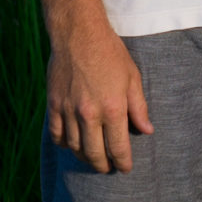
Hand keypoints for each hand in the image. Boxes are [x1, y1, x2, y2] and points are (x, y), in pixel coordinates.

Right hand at [46, 21, 152, 172]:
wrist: (78, 33)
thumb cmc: (110, 53)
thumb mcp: (132, 77)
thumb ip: (139, 107)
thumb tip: (147, 130)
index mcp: (113, 108)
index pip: (119, 147)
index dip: (123, 162)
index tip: (125, 168)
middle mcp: (89, 114)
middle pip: (95, 154)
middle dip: (103, 165)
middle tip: (108, 168)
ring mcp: (69, 110)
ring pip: (75, 147)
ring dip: (85, 156)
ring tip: (92, 157)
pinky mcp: (54, 104)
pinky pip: (56, 135)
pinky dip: (64, 144)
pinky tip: (72, 143)